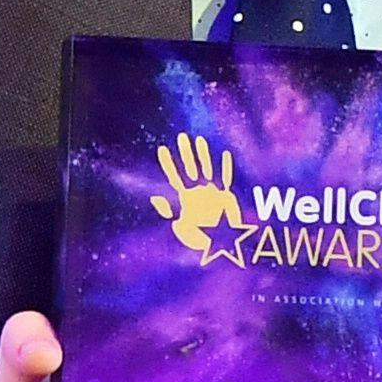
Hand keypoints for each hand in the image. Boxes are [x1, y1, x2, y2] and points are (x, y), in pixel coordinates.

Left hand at [148, 132, 243, 256]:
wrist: (219, 245)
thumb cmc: (199, 237)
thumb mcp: (179, 225)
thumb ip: (168, 211)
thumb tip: (155, 198)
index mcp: (185, 198)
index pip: (174, 176)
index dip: (168, 163)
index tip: (162, 149)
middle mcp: (197, 191)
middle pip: (190, 167)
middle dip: (185, 152)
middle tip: (181, 136)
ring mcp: (211, 191)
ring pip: (207, 168)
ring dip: (203, 154)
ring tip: (199, 140)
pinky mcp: (225, 196)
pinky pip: (226, 178)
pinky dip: (226, 168)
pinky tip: (225, 155)